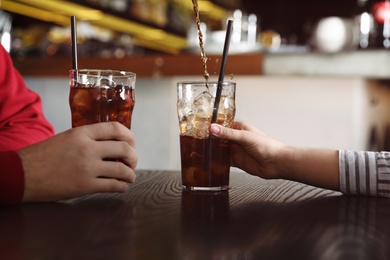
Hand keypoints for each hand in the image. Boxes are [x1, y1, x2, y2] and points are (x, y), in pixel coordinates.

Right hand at [18, 122, 137, 201]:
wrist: (22, 174)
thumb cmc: (42, 156)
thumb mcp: (66, 138)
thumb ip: (88, 138)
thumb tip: (110, 145)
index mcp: (82, 133)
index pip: (115, 128)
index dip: (130, 136)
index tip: (132, 143)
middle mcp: (88, 148)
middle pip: (124, 148)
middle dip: (133, 156)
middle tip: (132, 162)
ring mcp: (88, 167)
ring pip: (122, 169)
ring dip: (130, 174)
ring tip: (129, 176)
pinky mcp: (85, 185)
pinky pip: (114, 185)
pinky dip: (122, 186)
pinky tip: (121, 186)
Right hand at [210, 121, 339, 190]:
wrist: (276, 163)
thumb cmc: (266, 146)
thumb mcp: (244, 137)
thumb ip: (227, 134)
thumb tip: (212, 128)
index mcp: (239, 128)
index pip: (221, 124)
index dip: (211, 126)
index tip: (199, 127)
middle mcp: (236, 138)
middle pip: (219, 137)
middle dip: (209, 139)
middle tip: (195, 140)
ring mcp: (236, 150)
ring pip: (220, 149)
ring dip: (212, 150)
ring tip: (198, 151)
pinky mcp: (236, 161)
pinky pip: (223, 161)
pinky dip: (216, 162)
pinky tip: (209, 162)